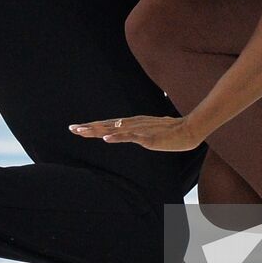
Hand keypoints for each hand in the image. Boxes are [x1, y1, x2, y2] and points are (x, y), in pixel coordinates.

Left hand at [69, 116, 203, 151]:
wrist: (190, 130)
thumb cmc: (172, 132)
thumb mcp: (151, 133)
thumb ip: (141, 134)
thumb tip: (133, 135)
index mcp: (133, 123)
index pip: (109, 124)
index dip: (92, 126)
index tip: (77, 128)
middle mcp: (133, 124)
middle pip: (106, 125)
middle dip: (88, 127)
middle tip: (71, 129)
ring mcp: (139, 130)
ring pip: (113, 129)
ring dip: (96, 131)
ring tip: (81, 132)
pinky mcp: (147, 137)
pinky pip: (129, 137)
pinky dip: (116, 137)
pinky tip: (106, 139)